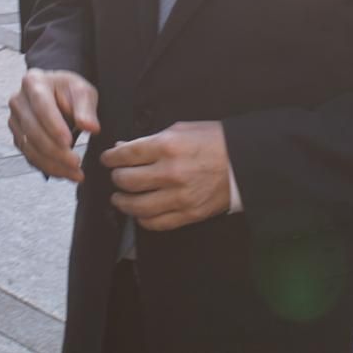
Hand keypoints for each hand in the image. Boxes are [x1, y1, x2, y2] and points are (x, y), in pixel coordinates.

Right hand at [8, 69, 99, 181]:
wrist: (57, 95)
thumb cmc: (69, 91)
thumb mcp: (83, 92)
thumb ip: (86, 109)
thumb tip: (91, 127)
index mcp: (33, 82)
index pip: (41, 106)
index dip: (53, 126)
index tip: (68, 142)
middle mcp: (19, 101)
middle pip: (33, 130)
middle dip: (55, 150)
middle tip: (75, 162)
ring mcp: (15, 121)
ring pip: (30, 147)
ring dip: (52, 164)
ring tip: (75, 173)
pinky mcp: (18, 138)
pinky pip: (30, 157)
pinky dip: (48, 167)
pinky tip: (65, 173)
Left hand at [102, 121, 230, 231]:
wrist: (244, 162)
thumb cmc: (214, 141)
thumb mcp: (181, 129)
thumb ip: (151, 140)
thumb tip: (125, 148)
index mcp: (168, 146)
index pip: (126, 154)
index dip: (111, 157)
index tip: (108, 159)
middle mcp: (170, 172)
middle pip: (127, 180)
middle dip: (116, 178)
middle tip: (116, 176)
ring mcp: (179, 196)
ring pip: (137, 206)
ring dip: (123, 202)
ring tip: (119, 197)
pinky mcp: (188, 214)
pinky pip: (156, 223)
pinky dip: (143, 219)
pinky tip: (140, 213)